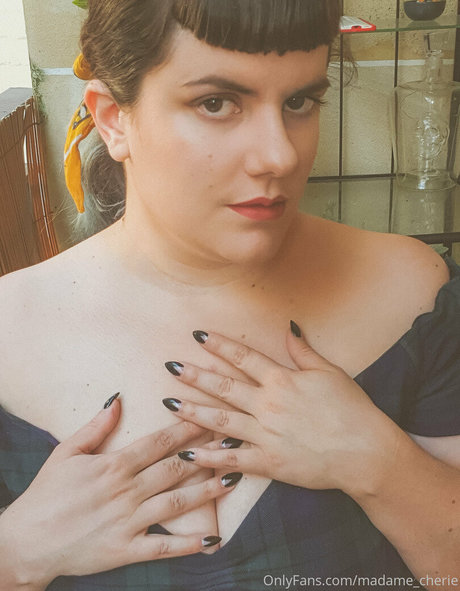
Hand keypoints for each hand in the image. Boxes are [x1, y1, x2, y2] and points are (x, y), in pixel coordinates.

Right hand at [0, 396, 240, 588]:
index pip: (159, 442)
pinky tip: (214, 537)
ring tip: (235, 478)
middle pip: (175, 468)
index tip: (211, 418)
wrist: (26, 542)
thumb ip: (96, 426)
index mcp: (113, 465)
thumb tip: (120, 397)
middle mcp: (125, 491)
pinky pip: (164, 545)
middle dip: (207, 453)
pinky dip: (190, 543)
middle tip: (234, 441)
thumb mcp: (66, 452)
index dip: (187, 429)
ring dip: (208, 490)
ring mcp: (128, 521)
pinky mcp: (126, 550)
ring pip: (177, 502)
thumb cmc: (46, 494)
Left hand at [162, 324, 402, 495]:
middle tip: (171, 367)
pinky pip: (232, 458)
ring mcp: (265, 435)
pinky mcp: (268, 462)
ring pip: (220, 420)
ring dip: (193, 411)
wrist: (364, 451)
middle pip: (223, 387)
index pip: (243, 357)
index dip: (219, 345)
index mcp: (281, 380)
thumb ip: (303, 351)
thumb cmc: (351, 409)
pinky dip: (209, 458)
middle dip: (195, 376)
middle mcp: (267, 405)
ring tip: (169, 402)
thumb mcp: (329, 372)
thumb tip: (288, 326)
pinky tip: (188, 455)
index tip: (198, 336)